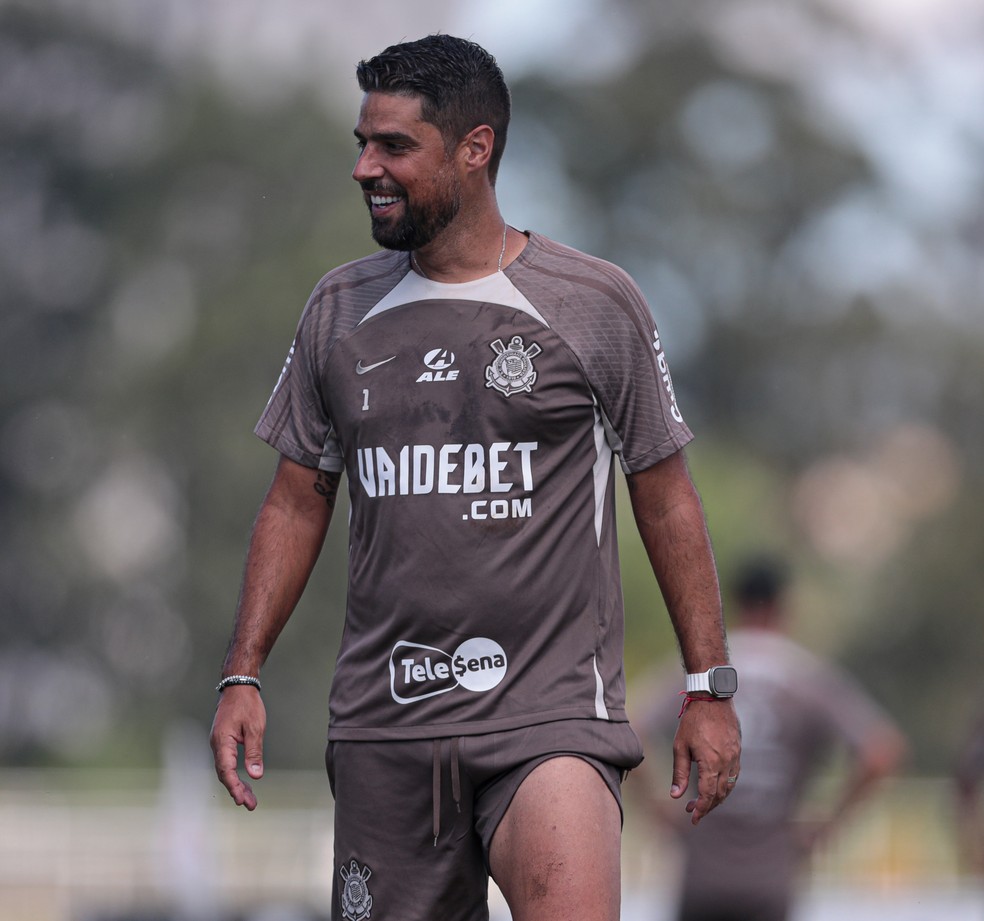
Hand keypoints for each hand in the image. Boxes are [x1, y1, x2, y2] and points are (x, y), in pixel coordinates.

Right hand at [209, 685, 265, 809]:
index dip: (234, 786)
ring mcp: (219, 743)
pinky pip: (227, 762)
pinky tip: (244, 781)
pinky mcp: (224, 742)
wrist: (238, 686)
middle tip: (250, 804)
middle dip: (237, 790)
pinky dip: (235, 774)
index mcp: (222, 741)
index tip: (242, 799)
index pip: (226, 770)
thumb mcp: (255, 728)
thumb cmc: (247, 704)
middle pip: (225, 774)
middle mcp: (217, 745)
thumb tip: (256, 775)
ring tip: (250, 799)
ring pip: (226, 769)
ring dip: (237, 784)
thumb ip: (254, 752)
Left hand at [670, 697, 740, 823]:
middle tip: (693, 811)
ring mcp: (735, 757)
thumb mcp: (680, 746)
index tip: (693, 818)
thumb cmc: (693, 721)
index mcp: (711, 763)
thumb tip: (675, 795)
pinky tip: (716, 786)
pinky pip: (734, 775)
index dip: (701, 809)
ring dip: (718, 798)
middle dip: (707, 806)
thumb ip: (679, 772)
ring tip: (703, 802)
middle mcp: (726, 762)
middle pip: (720, 794)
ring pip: (729, 786)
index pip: (708, 795)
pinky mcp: (738, 751)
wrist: (712, 699)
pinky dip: (726, 785)